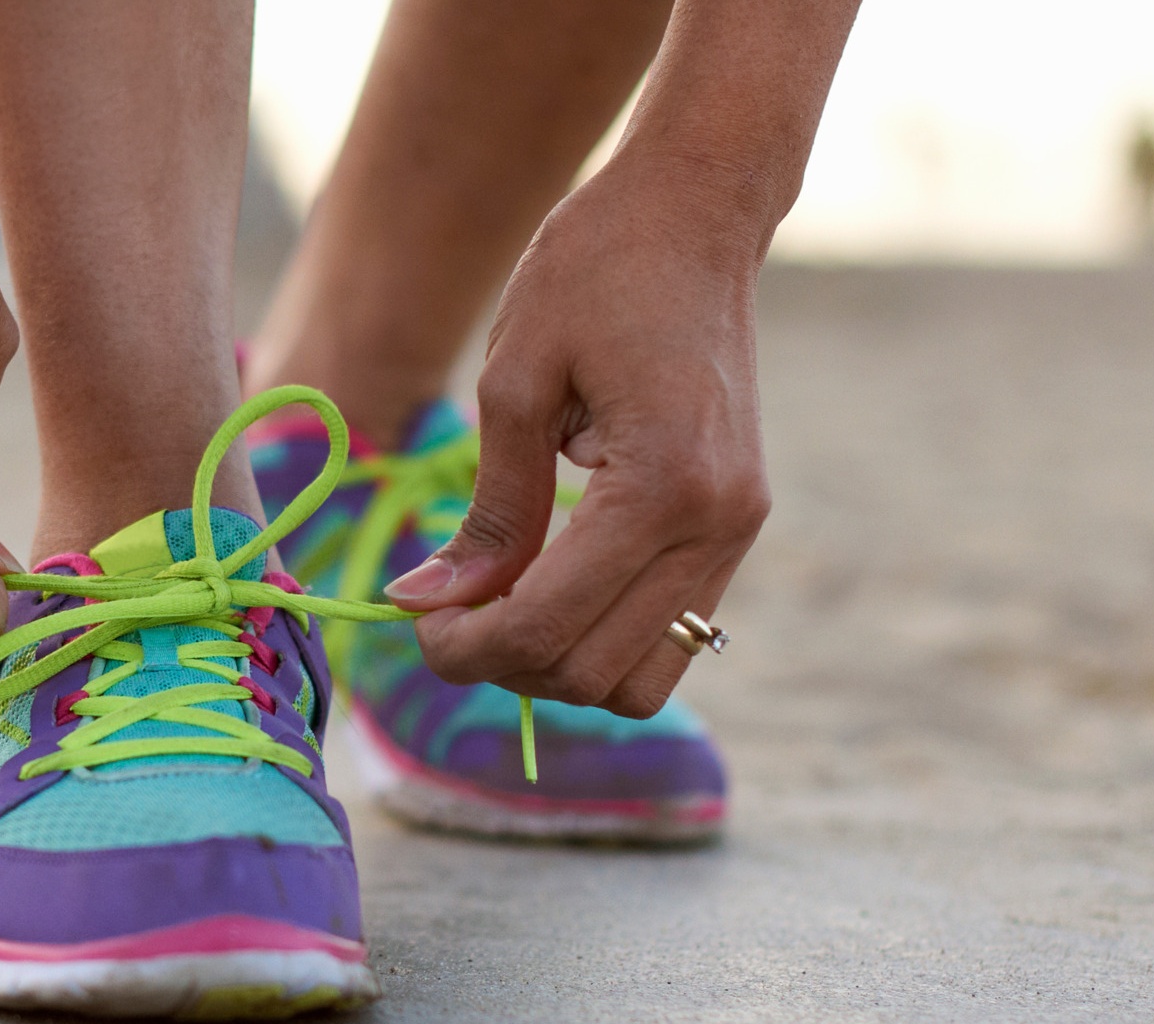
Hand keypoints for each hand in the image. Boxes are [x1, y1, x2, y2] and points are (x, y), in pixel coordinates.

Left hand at [381, 157, 771, 717]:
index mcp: (662, 487)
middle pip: (592, 675)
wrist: (694, 213)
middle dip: (504, 663)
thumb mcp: (515, 380)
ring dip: (558, 666)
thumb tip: (428, 603)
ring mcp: (737, 533)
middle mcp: (716, 526)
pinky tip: (549, 584)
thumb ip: (488, 510)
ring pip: (641, 680)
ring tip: (499, 605)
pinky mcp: (738, 527)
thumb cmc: (595, 270)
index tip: (415, 618)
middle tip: (445, 611)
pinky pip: (671, 633)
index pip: (546, 626)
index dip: (463, 647)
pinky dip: (602, 635)